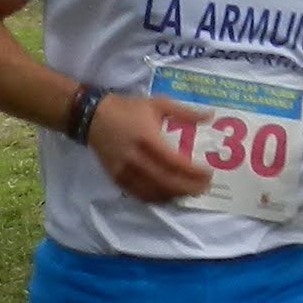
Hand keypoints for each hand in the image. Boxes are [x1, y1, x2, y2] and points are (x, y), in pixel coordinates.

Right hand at [83, 90, 211, 202]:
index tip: (209, 174)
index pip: (175, 162)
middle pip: (167, 181)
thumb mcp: (158, 104)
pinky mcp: (117, 178)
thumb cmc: (128, 109)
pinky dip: (157, 198)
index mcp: (148, 138)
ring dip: (175, 195)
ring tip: (190, 192)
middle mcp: (136, 158)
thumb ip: (185, 112)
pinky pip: (140, 194)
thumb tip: (209, 116)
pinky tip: (169, 196)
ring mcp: (125, 171)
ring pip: (154, 191)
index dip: (193, 172)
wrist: (93, 117)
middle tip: (205, 188)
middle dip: (189, 188)